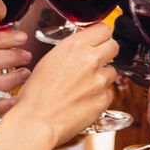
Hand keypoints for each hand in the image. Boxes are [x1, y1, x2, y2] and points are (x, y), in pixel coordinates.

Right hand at [9, 23, 118, 146]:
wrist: (37, 121)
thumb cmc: (36, 94)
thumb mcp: (49, 60)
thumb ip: (71, 50)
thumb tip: (82, 46)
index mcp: (75, 46)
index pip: (104, 29)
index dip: (100, 36)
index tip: (98, 41)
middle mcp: (90, 59)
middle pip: (114, 46)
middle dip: (106, 53)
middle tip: (95, 62)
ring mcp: (100, 79)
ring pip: (113, 71)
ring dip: (102, 76)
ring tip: (83, 86)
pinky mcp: (104, 98)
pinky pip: (109, 92)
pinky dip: (100, 95)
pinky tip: (84, 100)